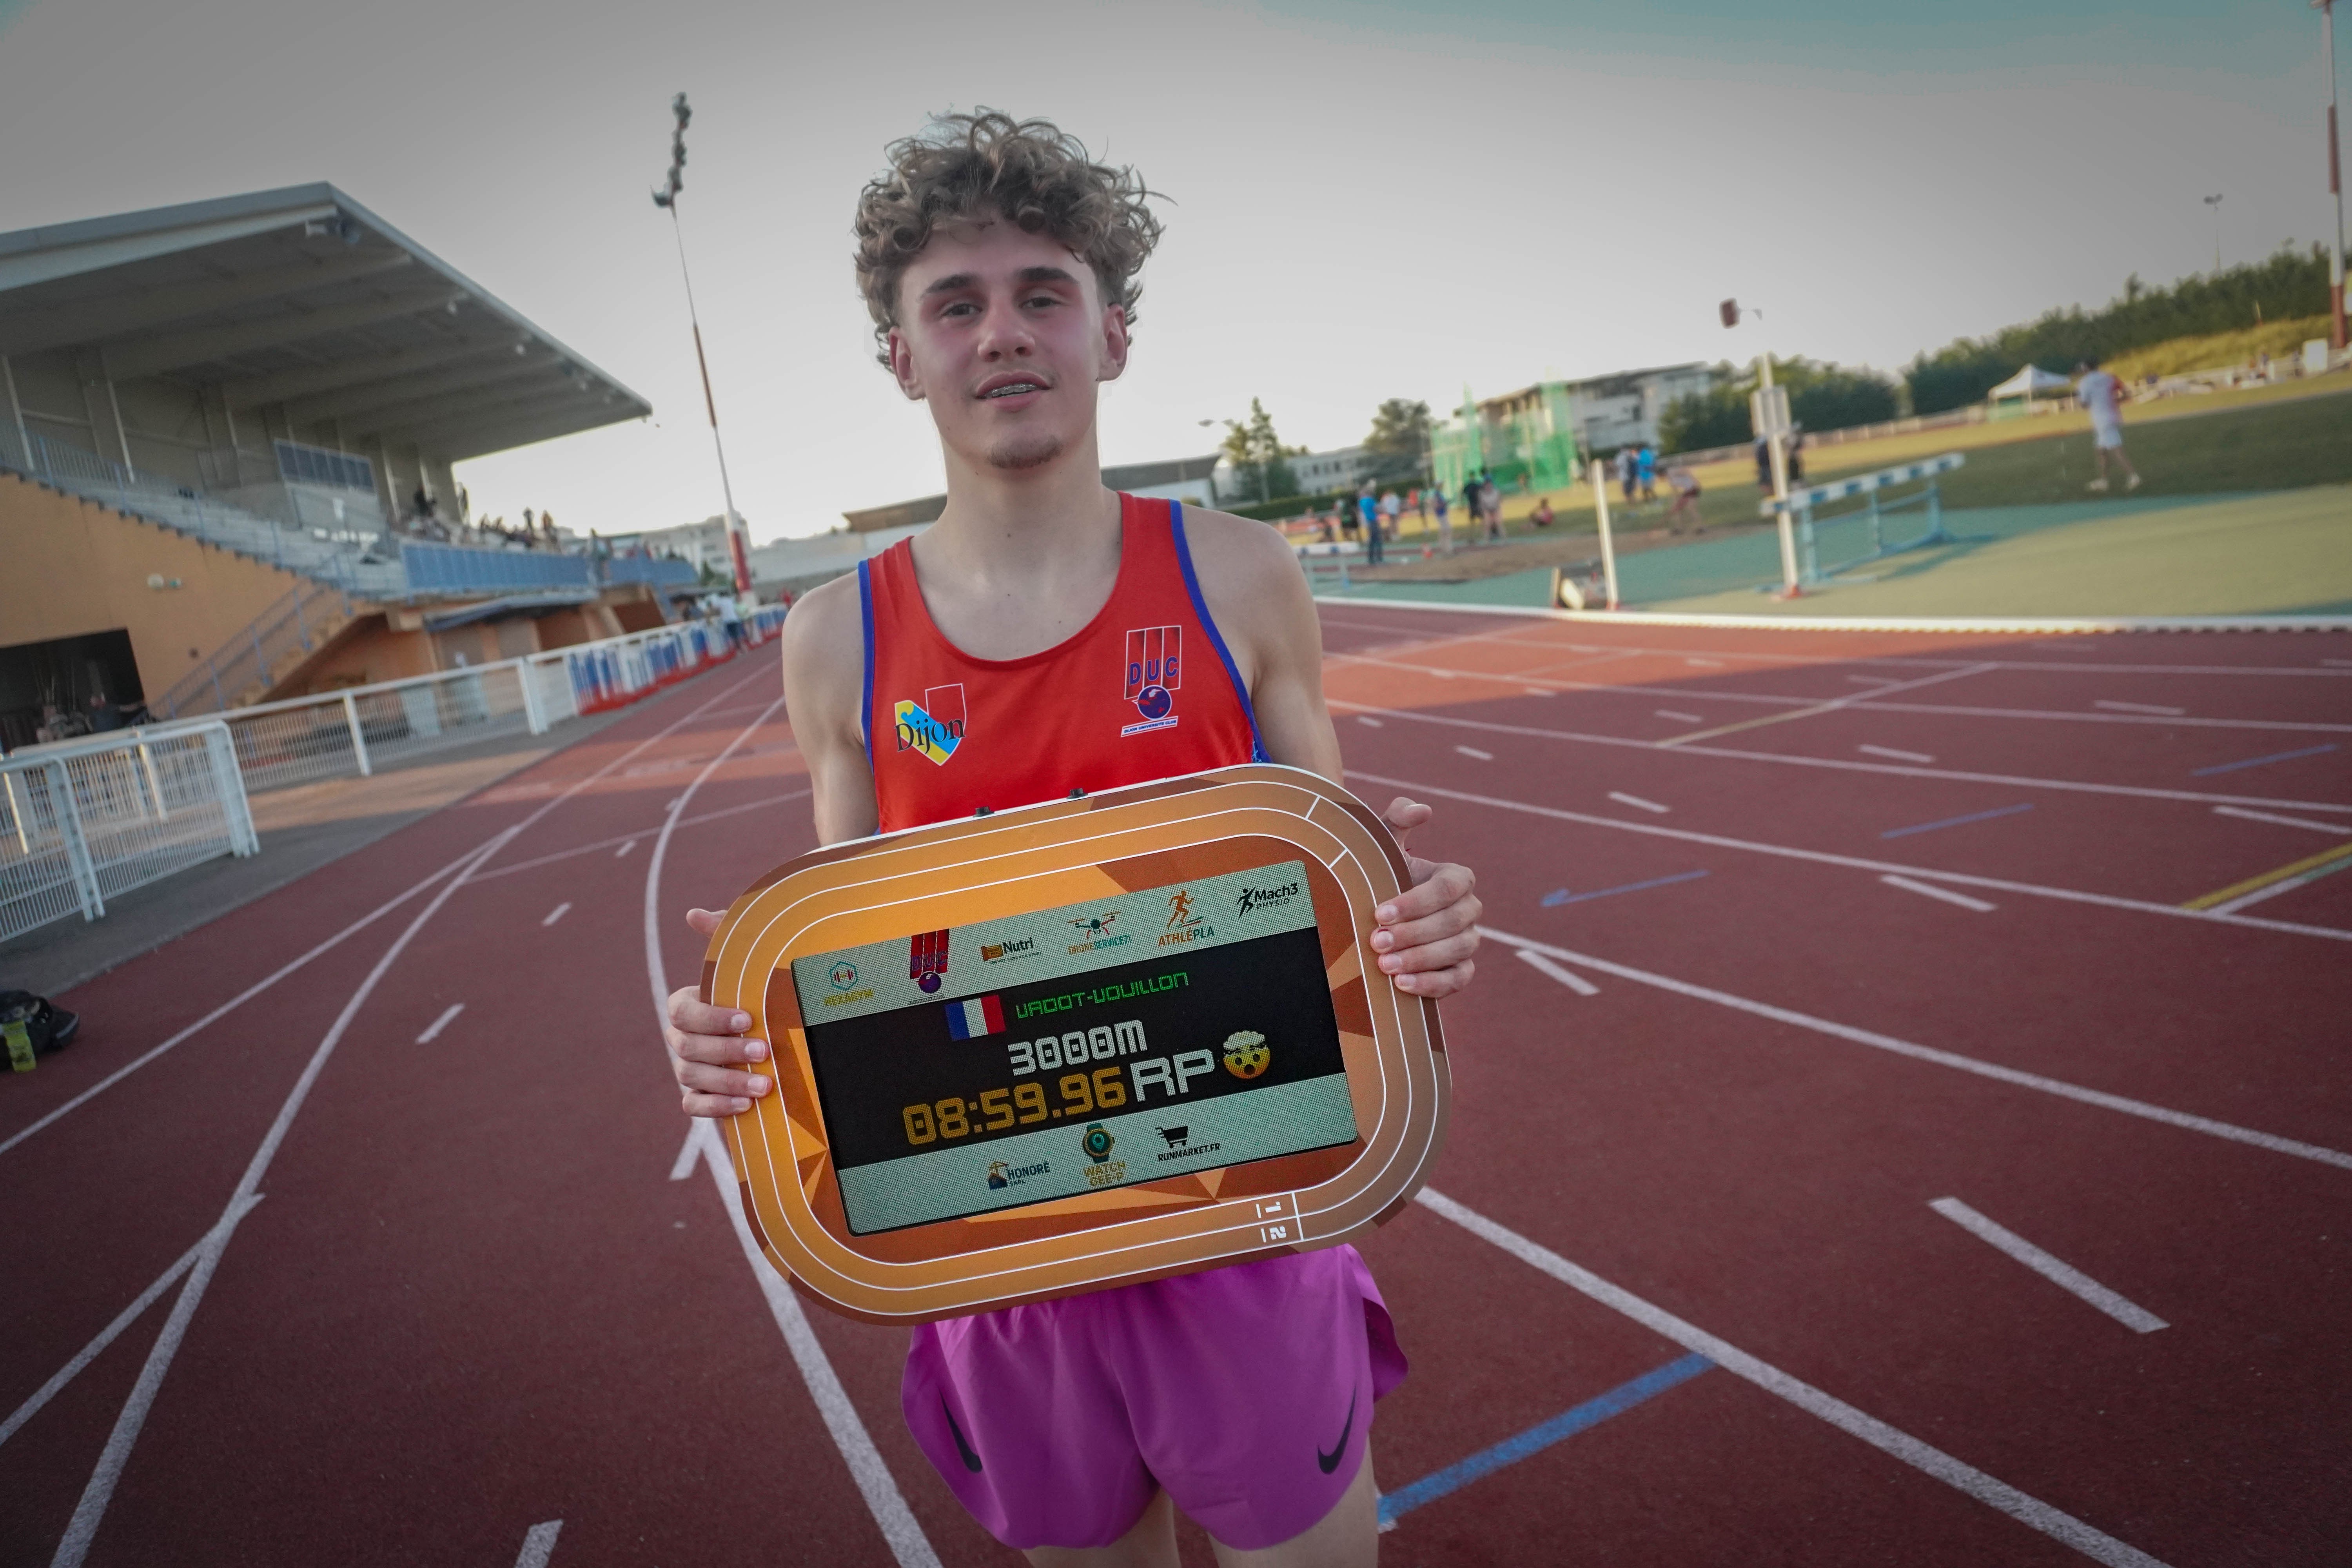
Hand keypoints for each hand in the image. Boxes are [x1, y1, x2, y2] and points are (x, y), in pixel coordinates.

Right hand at [667, 908, 773, 1116]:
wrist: (777, 1041)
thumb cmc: (756, 994)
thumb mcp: (747, 964)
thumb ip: (724, 936)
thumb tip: (693, 914)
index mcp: (687, 1006)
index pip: (683, 1012)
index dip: (712, 1017)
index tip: (749, 1018)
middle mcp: (682, 1040)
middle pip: (688, 1048)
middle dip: (726, 1051)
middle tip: (764, 1052)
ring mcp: (688, 1070)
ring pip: (691, 1077)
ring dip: (728, 1082)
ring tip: (765, 1085)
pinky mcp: (699, 1098)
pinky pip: (693, 1106)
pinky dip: (717, 1107)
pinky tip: (746, 1106)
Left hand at [1371, 798, 1479, 998]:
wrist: (1375, 916)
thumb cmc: (1379, 875)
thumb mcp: (1382, 845)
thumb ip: (1398, 818)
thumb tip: (1423, 810)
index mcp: (1457, 878)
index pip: (1448, 888)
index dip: (1416, 902)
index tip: (1380, 912)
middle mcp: (1469, 910)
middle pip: (1453, 922)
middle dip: (1414, 934)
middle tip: (1376, 942)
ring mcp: (1468, 941)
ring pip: (1458, 951)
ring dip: (1421, 960)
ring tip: (1385, 966)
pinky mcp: (1461, 970)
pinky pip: (1458, 980)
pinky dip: (1432, 984)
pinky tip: (1402, 985)